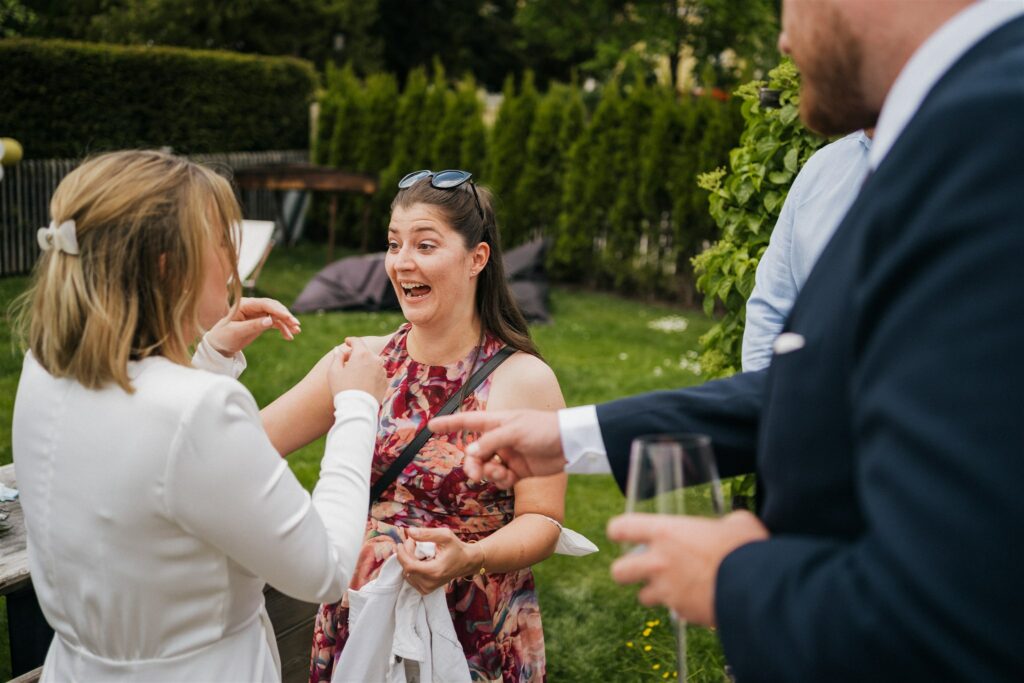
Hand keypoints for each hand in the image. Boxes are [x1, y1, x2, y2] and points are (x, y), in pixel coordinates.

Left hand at [207, 297, 300, 355]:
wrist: (219, 345)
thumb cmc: (224, 336)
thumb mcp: (237, 332)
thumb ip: (253, 326)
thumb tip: (270, 321)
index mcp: (245, 304)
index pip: (265, 304)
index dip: (278, 310)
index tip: (289, 318)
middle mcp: (253, 306)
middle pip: (274, 308)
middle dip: (286, 316)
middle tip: (296, 325)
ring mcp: (258, 314)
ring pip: (277, 315)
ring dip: (287, 323)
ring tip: (296, 331)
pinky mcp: (261, 321)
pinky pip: (275, 323)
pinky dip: (283, 329)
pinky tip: (289, 337)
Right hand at [327, 337, 386, 401]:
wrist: (357, 408)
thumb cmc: (343, 389)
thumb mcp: (334, 371)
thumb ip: (337, 357)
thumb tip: (338, 349)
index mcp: (362, 354)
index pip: (357, 341)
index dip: (351, 340)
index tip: (347, 342)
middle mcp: (375, 360)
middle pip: (366, 352)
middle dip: (357, 353)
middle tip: (347, 360)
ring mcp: (382, 371)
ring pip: (373, 363)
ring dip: (365, 364)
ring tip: (355, 373)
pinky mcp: (385, 382)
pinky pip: (377, 374)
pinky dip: (371, 374)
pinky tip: (363, 382)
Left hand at [395, 527, 483, 594]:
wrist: (467, 562)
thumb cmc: (457, 548)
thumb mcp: (445, 535)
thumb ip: (426, 534)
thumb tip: (408, 531)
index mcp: (435, 571)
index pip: (409, 566)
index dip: (402, 554)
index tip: (400, 543)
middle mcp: (430, 583)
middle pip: (407, 569)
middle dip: (406, 553)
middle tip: (413, 541)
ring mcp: (427, 588)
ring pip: (407, 574)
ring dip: (408, 560)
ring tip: (417, 549)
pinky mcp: (426, 590)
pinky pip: (410, 578)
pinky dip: (411, 567)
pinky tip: (418, 559)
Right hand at [428, 410, 564, 487]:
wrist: (569, 444)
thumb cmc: (543, 429)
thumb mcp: (515, 431)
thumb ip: (491, 442)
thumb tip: (470, 452)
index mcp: (497, 422)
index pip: (467, 421)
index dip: (449, 424)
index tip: (431, 426)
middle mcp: (499, 438)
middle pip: (474, 452)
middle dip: (472, 464)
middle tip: (474, 474)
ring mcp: (508, 455)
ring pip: (485, 467)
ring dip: (487, 473)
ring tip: (499, 474)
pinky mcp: (517, 470)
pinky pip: (500, 478)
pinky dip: (501, 480)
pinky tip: (510, 477)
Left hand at [607, 510, 768, 625]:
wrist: (757, 587)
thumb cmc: (746, 548)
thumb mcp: (737, 523)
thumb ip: (723, 523)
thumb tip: (730, 526)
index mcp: (665, 532)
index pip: (621, 528)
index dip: (619, 530)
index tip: (622, 533)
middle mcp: (658, 562)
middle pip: (618, 571)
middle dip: (626, 571)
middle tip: (643, 568)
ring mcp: (668, 591)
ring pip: (644, 597)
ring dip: (656, 593)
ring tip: (676, 586)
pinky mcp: (682, 613)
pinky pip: (675, 611)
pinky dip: (684, 607)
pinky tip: (701, 600)